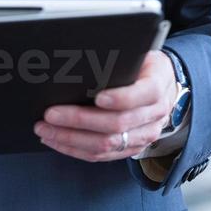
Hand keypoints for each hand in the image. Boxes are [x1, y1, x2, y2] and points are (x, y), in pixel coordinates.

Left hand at [34, 50, 176, 161]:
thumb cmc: (144, 66)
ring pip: (106, 145)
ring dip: (71, 139)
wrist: (165, 85)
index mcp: (157, 88)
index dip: (120, 98)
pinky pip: (102, 155)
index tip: (97, 97)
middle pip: (116, 124)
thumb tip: (81, 61)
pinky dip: (75, 149)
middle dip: (79, 120)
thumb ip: (119, 60)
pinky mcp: (131, 148)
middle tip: (51, 114)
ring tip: (45, 129)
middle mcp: (154, 116)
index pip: (140, 96)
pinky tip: (56, 140)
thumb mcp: (140, 54)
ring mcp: (144, 136)